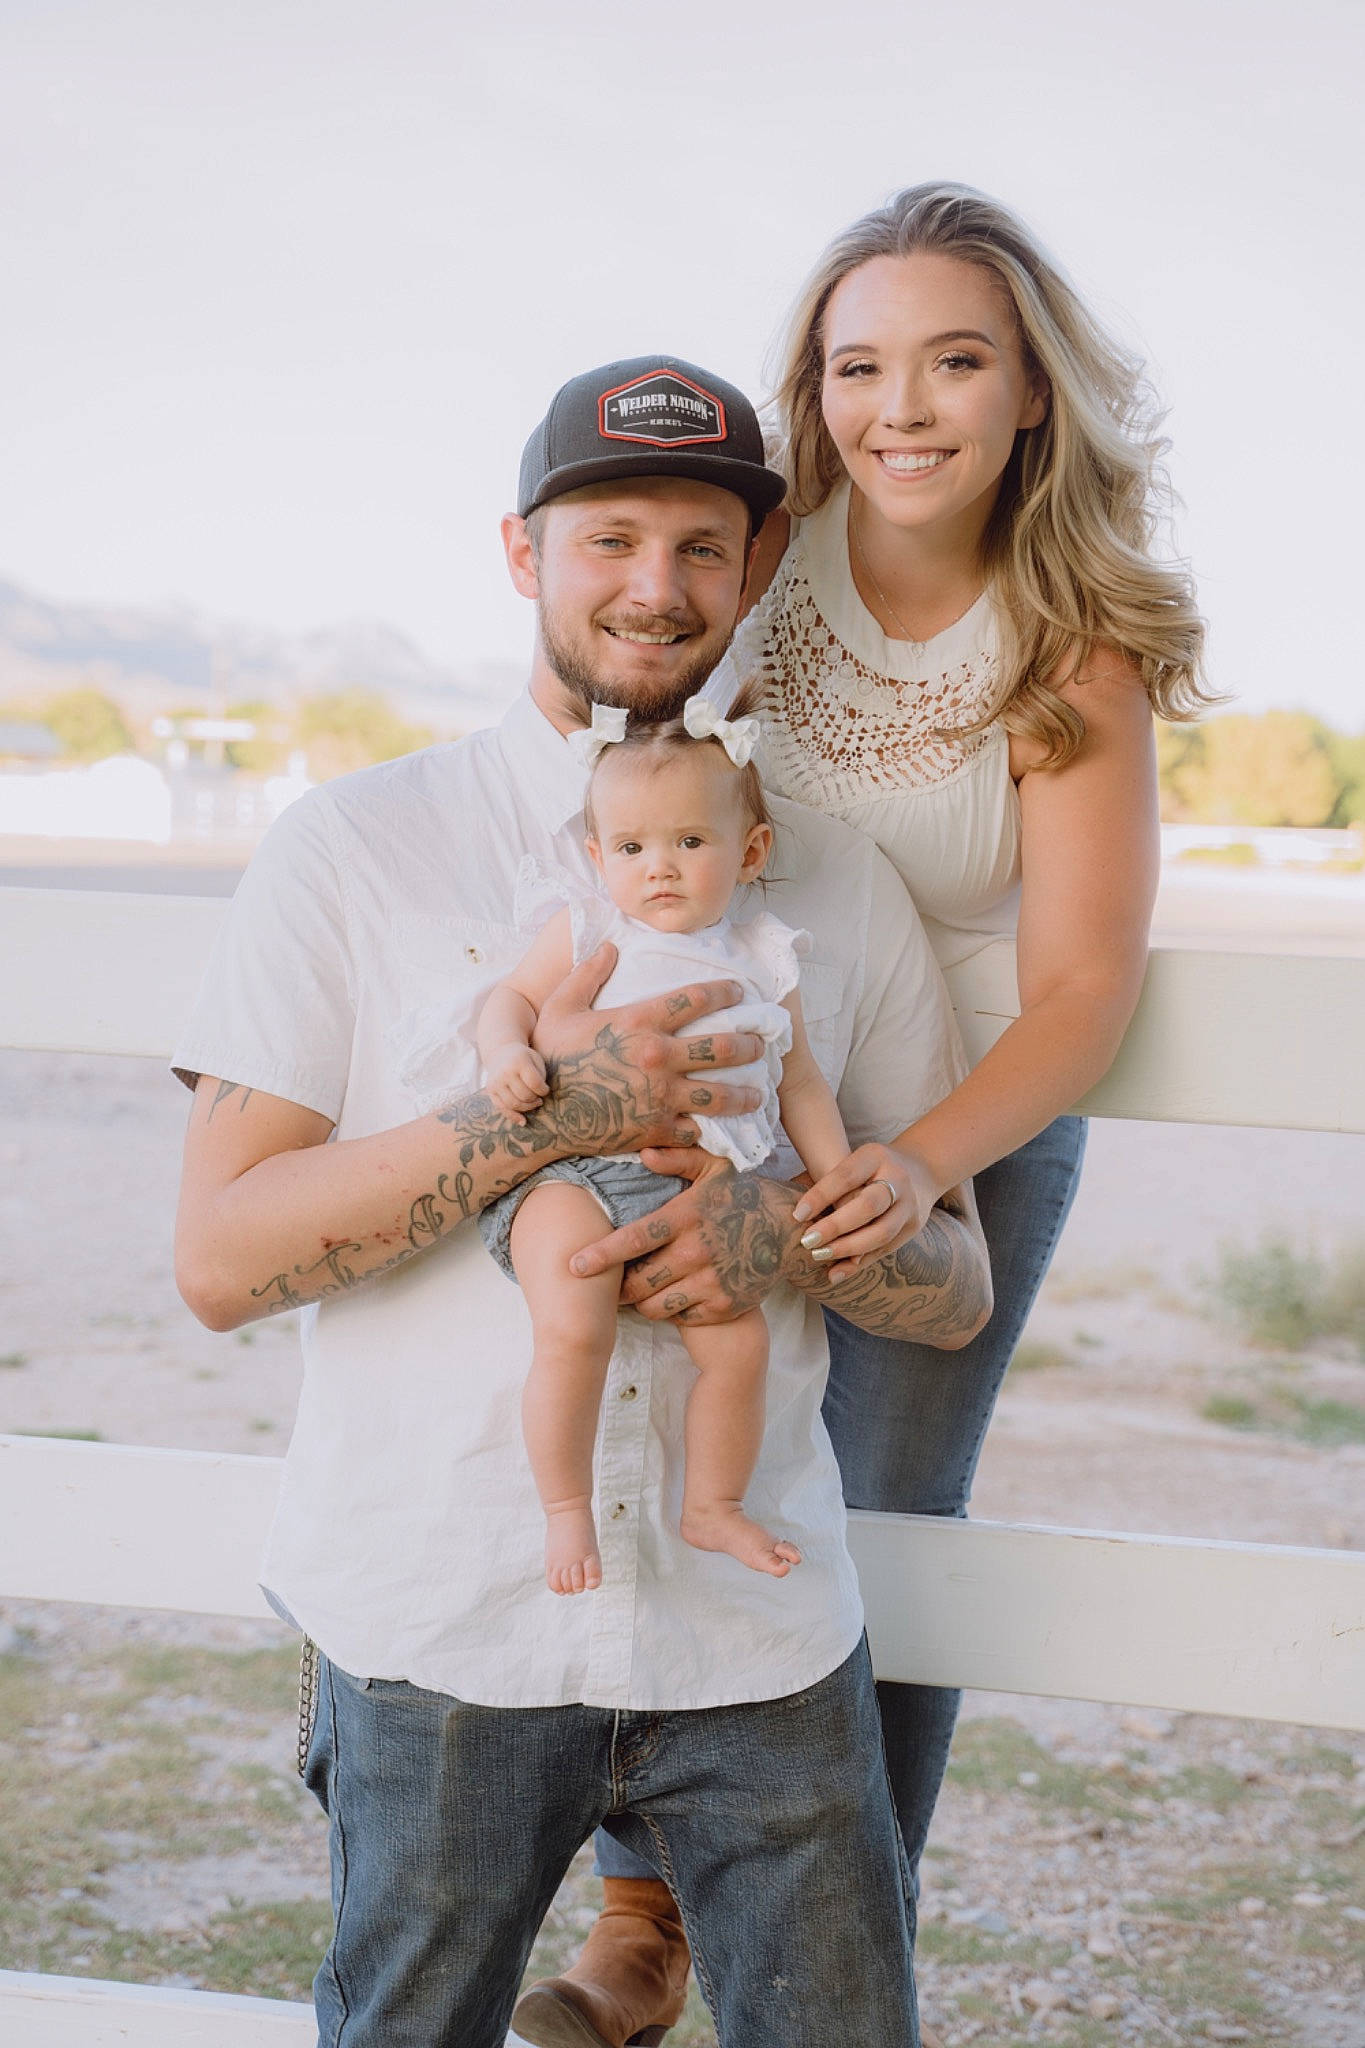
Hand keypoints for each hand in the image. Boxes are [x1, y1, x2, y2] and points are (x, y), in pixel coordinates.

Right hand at [484, 1044, 547, 1121]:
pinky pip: (502, 1108)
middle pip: (525, 1096)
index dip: (544, 1091)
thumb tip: (540, 1097)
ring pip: (514, 1104)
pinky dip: (513, 1117)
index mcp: (519, 1062)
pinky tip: (523, 1121)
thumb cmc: (524, 1058)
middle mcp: (505, 1072)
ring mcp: (496, 1082)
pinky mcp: (490, 1091)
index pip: (535, 1084)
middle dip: (535, 1099)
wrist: (501, 1052)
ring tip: (534, 1103)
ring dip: (527, 1108)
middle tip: (539, 1097)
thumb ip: (540, 1076)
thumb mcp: (536, 1060)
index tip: (545, 1090)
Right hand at [533, 944, 766, 1153]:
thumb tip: (609, 945)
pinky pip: (695, 1130)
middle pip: (722, 1048)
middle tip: (760, 1044)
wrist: (543, 1115)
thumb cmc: (551, 1058)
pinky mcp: (657, 1129)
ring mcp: (661, 1096)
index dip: (725, 991)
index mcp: (640, 1022)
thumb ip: (587, 974)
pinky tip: (721, 1128)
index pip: (696, 999)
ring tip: (758, 1093)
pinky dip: (710, 1130)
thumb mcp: (561, 1008)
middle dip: (749, 1044)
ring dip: (745, 1093)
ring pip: (720, 1095)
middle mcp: (658, 1057)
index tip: (741, 990)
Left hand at [569, 1148, 799, 1324]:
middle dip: (618, 1287)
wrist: (791, 1233)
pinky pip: (680, 1318)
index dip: (600, 1255)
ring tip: (640, 1291)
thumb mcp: (715, 1168)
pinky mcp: (724, 1307)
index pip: (633, 1240)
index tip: (573, 1266)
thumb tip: (643, 1153)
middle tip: (613, 1282)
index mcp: (687, 1218)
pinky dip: (669, 1311)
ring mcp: (711, 1284)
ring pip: (655, 1307)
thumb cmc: (744, 1196)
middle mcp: (697, 1254)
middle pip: (637, 1283)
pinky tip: (672, 1296)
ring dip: (640, 1302)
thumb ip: (677, 1159)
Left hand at [790, 1141, 939, 1279]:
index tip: (798, 1215)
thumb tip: (801, 1215)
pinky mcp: (913, 1227)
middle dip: (835, 1226)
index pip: (847, 1176)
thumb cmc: (872, 1167)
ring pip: (881, 1233)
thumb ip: (834, 1183)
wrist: (923, 1169)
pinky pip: (885, 1249)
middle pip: (868, 1206)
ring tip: (818, 1255)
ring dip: (847, 1248)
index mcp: (876, 1156)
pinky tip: (835, 1273)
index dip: (821, 1196)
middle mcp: (898, 1179)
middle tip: (807, 1241)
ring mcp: (910, 1205)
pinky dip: (858, 1264)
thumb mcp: (857, 1161)